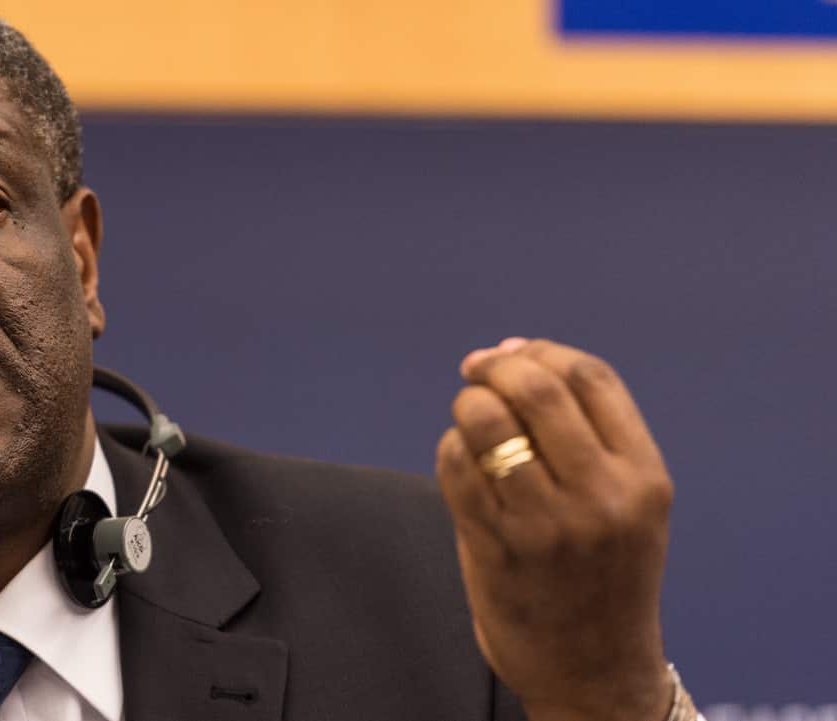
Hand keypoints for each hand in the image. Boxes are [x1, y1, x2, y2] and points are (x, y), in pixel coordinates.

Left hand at [435, 338, 673, 720]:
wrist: (593, 669)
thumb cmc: (603, 575)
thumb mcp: (627, 504)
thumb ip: (585, 434)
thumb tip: (512, 352)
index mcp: (643, 477)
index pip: (592, 378)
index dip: (542, 350)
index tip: (511, 353)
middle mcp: (602, 496)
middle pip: (537, 389)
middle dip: (496, 368)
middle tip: (476, 372)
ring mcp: (547, 523)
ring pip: (489, 422)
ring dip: (468, 405)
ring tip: (469, 418)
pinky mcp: (497, 547)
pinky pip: (456, 468)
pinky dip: (450, 449)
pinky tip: (461, 462)